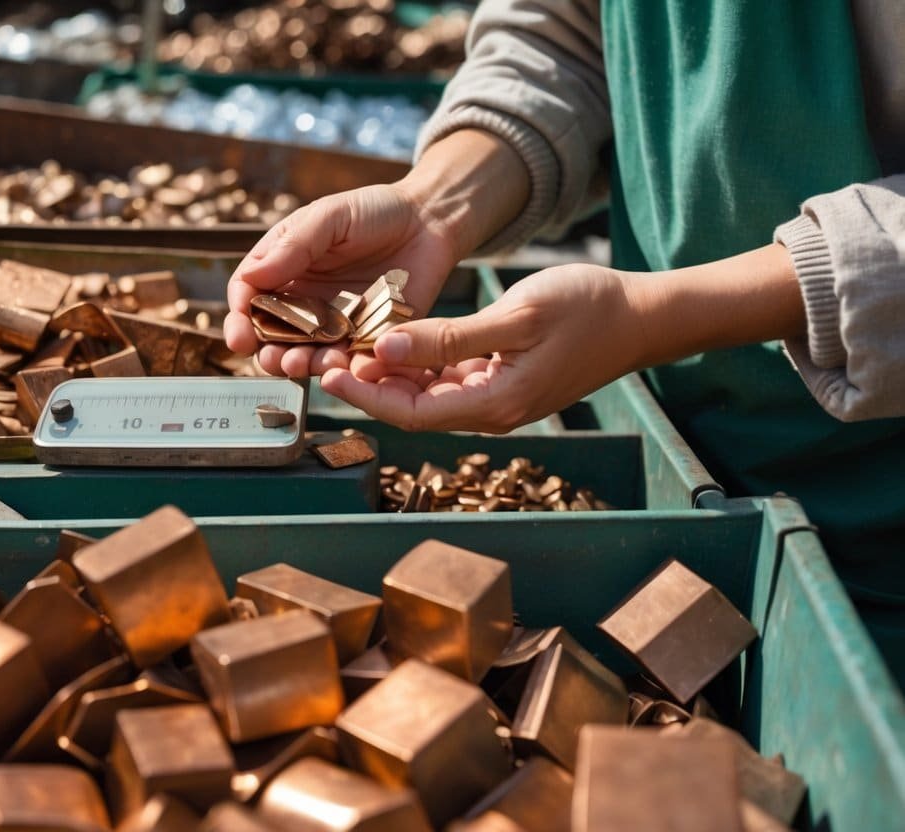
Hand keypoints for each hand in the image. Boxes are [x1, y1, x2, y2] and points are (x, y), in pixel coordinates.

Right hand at [223, 182, 459, 377]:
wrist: (430, 222)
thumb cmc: (375, 211)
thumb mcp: (330, 217)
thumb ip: (294, 245)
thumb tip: (251, 278)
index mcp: (284, 267)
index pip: (249, 296)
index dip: (239, 317)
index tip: (241, 334)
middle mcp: (302, 300)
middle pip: (271, 335)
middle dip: (266, 352)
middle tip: (271, 359)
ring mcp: (333, 323)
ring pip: (305, 353)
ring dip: (298, 364)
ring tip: (301, 365)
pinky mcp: (365, 338)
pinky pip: (347, 361)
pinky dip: (341, 370)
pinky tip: (340, 366)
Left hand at [320, 264, 645, 432]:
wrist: (642, 316)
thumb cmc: (588, 310)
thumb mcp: (516, 316)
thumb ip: (448, 338)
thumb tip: (384, 350)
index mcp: (493, 404)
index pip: (409, 413)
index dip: (365, 395)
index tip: (329, 369)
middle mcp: (490, 411)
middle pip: (410, 407)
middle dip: (366, 383)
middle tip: (323, 352)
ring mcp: (495, 398)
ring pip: (426, 392)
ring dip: (388, 372)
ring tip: (347, 342)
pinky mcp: (500, 380)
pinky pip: (447, 378)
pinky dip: (418, 361)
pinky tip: (393, 337)